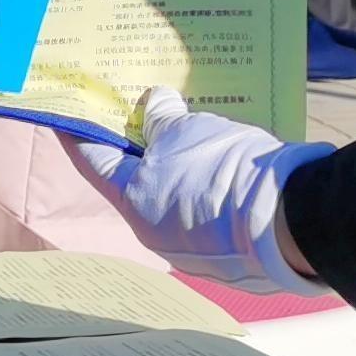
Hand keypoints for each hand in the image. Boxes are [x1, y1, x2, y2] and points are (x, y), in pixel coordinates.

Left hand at [68, 89, 329, 295]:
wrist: (289, 221)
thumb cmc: (222, 172)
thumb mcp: (186, 132)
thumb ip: (162, 118)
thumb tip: (154, 104)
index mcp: (134, 205)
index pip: (95, 162)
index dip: (79, 133)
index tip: (66, 113)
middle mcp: (157, 233)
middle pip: (138, 181)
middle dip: (140, 147)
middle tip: (143, 112)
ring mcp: (194, 247)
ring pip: (177, 196)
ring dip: (179, 166)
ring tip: (192, 130)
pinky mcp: (230, 251)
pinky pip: (209, 209)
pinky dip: (208, 184)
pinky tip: (223, 161)